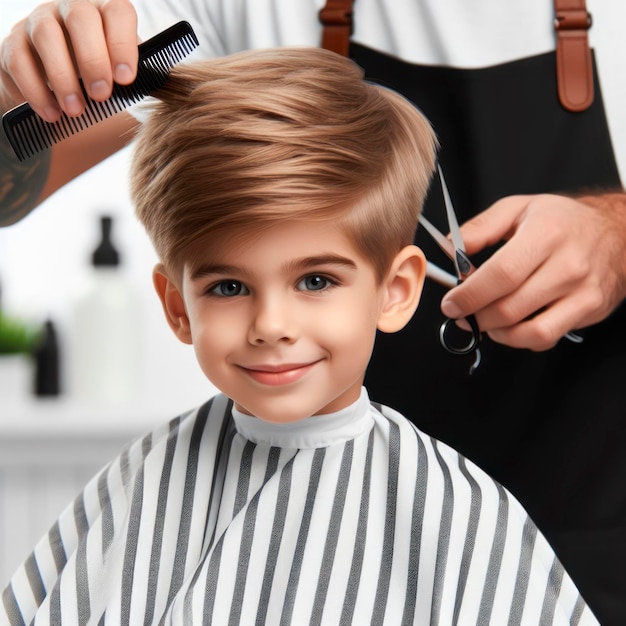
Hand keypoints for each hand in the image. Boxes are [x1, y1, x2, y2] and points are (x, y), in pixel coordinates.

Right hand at [0, 0, 137, 120]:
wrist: (57, 94)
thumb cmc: (98, 82)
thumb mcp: (120, 77)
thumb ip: (136, 77)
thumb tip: (161, 86)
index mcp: (105, 14)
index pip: (118, 12)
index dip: (123, 44)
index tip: (126, 80)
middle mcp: (71, 9)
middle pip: (82, 18)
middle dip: (93, 59)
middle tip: (101, 95)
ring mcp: (39, 22)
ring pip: (47, 36)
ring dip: (63, 77)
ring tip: (76, 110)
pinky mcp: (14, 44)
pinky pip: (20, 60)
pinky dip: (36, 90)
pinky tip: (52, 114)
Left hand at [440, 193, 625, 349]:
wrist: (616, 232)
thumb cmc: (561, 221)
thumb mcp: (518, 208)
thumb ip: (480, 228)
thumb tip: (449, 249)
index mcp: (546, 233)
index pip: (501, 274)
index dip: (470, 295)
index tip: (451, 304)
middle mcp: (568, 264)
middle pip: (510, 307)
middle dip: (476, 317)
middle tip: (462, 314)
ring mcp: (582, 291)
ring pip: (529, 331)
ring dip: (496, 332)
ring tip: (484, 321)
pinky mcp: (590, 310)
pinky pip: (547, 338)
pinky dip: (521, 339)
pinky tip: (510, 326)